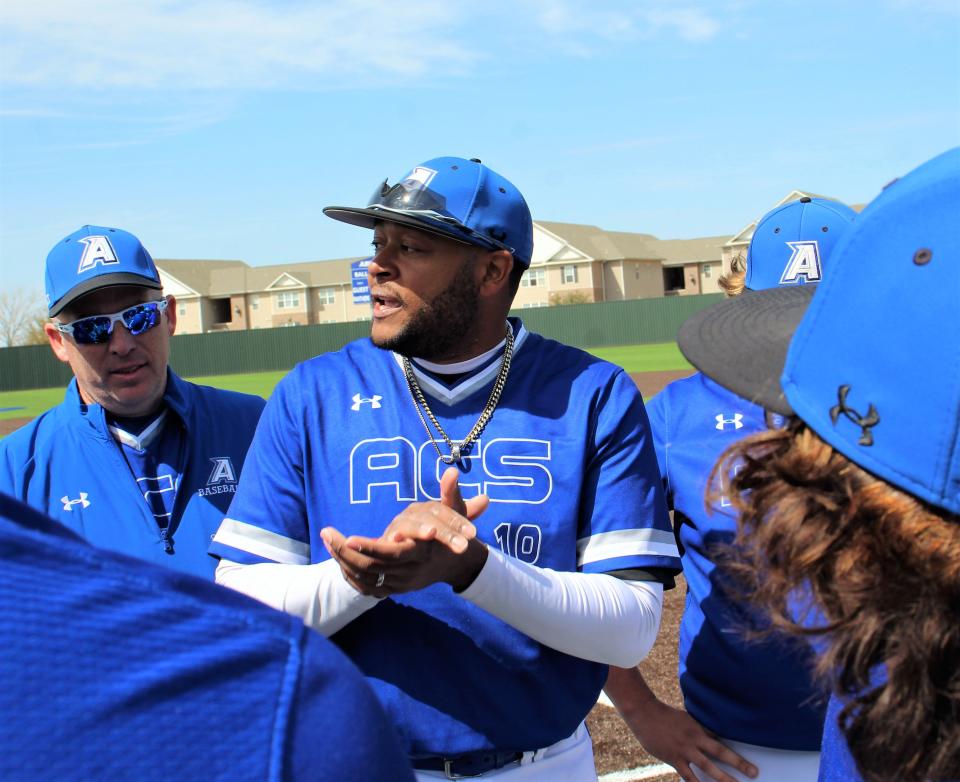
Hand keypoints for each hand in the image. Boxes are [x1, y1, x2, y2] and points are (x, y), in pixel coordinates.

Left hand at [320, 469, 488, 595]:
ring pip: (364, 578)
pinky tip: (337, 556)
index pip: (392, 554)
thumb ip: (451, 493)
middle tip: (326, 533)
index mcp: (421, 553)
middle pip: (371, 568)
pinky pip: (365, 587)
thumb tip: (452, 470)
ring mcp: (400, 583)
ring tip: (326, 538)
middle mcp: (409, 571)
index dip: (369, 548)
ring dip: (342, 560)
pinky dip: (349, 574)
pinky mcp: (393, 589)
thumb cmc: (455, 533)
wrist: (456, 564)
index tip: (348, 538)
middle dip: (345, 552)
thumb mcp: (456, 513)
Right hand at [604, 667, 757, 781]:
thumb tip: (712, 739)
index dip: (737, 751)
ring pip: (707, 767)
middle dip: (738, 764)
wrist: (644, 713)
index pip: (722, 741)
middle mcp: (695, 739)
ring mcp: (684, 750)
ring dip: (722, 779)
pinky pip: (687, 776)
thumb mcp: (685, 720)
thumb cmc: (664, 715)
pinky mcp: (673, 759)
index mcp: (699, 728)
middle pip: (720, 753)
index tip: (750, 760)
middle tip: (754, 773)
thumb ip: (698, 731)